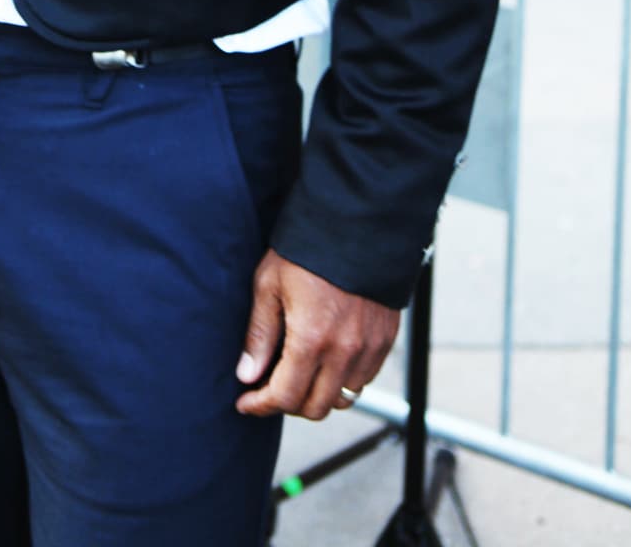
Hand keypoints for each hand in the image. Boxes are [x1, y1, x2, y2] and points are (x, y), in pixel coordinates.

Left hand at [235, 251, 399, 421]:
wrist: (355, 224)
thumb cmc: (306, 250)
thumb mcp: (269, 284)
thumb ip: (260, 334)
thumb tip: (247, 375)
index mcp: (311, 339)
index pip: (285, 397)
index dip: (261, 405)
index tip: (246, 402)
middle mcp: (344, 351)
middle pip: (316, 407)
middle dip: (288, 404)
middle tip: (269, 388)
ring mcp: (369, 348)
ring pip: (342, 398)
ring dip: (318, 395)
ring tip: (298, 374)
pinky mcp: (385, 340)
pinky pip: (364, 380)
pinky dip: (343, 381)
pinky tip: (326, 360)